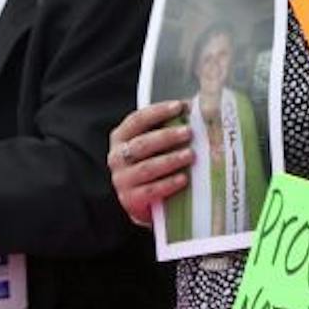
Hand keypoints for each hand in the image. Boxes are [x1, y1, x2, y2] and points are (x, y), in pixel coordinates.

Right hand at [106, 102, 194, 226]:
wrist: (144, 202)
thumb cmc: (152, 164)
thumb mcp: (154, 145)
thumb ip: (165, 128)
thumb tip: (191, 109)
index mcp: (120, 138)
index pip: (137, 120)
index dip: (158, 111)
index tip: (179, 106)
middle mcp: (117, 157)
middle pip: (142, 143)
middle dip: (167, 136)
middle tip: (188, 132)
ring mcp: (122, 180)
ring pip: (147, 167)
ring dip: (170, 159)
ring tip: (190, 155)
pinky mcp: (130, 200)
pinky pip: (151, 190)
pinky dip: (168, 183)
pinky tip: (184, 178)